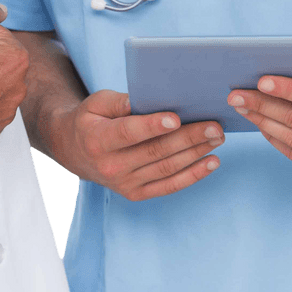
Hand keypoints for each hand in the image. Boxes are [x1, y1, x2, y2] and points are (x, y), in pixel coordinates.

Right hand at [54, 90, 223, 200]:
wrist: (74, 152)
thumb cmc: (90, 120)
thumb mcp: (96, 103)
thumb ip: (121, 101)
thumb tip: (149, 97)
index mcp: (98, 140)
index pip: (128, 133)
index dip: (152, 126)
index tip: (177, 117)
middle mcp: (111, 166)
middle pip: (155, 151)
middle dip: (188, 138)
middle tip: (214, 125)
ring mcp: (124, 183)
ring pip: (167, 168)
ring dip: (196, 153)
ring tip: (217, 138)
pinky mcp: (136, 194)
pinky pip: (169, 186)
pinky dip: (193, 175)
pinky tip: (211, 162)